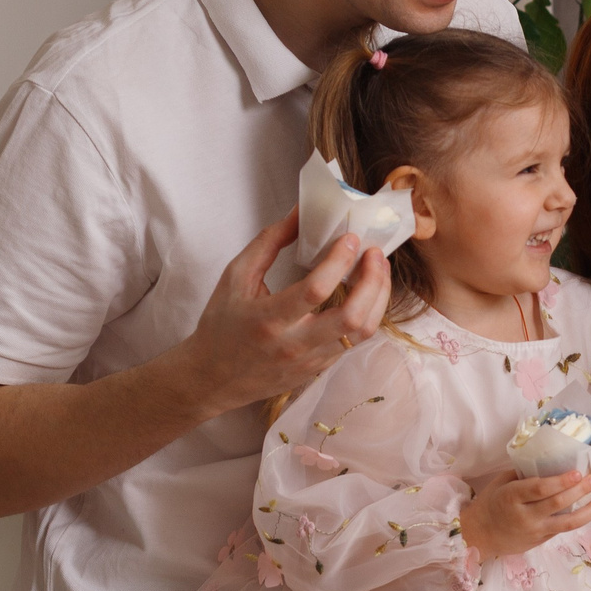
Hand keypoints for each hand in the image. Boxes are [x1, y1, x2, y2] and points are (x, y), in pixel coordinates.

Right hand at [175, 209, 393, 413]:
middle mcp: (293, 345)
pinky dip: (367, 314)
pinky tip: (366, 293)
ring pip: (361, 332)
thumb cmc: (221, 324)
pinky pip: (354, 342)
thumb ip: (268, 242)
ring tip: (378, 270)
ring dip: (378, 298)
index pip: (316, 290)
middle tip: (375, 254)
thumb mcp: (235, 277)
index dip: (339, 261)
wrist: (212, 378)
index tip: (351, 238)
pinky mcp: (319, 369)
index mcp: (268, 320)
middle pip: (352, 317)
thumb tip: (300, 212)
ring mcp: (310, 361)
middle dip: (373, 281)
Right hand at [461, 467, 590, 562]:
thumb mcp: (501, 484)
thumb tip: (549, 460)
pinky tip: (590, 509)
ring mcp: (535, 531)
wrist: (479, 536)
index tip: (577, 472)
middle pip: (557, 504)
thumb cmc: (491, 504)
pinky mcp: (541, 540)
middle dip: (579, 491)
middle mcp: (525, 516)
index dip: (560, 481)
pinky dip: (579, 518)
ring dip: (588, 510)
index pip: (539, 489)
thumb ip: (523, 474)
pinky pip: (562, 529)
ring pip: (566, 523)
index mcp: (512, 497)